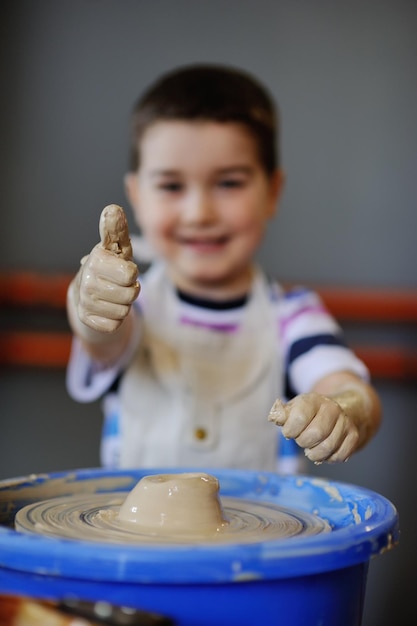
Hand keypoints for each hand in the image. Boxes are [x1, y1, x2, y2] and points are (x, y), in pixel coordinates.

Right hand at [73, 204, 139, 333]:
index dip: (132, 274)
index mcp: (96, 260)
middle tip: (120, 285)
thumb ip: (117, 230)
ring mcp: (84, 302)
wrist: (87, 293)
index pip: (131, 274)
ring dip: (124, 305)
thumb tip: (112, 209)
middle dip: (131, 291)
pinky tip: (106, 309)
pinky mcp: (85, 320)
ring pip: (124, 311)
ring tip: (113, 295)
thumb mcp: (116, 248)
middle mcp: (86, 280)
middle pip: (131, 295)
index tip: (123, 269)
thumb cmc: (109, 267)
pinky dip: (115, 319)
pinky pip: (115, 325)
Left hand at [268, 394, 359, 463]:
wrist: (342, 409)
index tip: (289, 432)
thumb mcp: (295, 408)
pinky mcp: (354, 436)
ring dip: (315, 454)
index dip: (290, 430)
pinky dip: (329, 458)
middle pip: (316, 434)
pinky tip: (324, 451)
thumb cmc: (311, 412)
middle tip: (302, 440)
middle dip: (303, 442)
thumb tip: (275, 417)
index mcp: (314, 400)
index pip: (299, 418)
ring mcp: (345, 422)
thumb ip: (282, 414)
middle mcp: (332, 408)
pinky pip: (340, 456)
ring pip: (328, 448)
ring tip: (311, 448)